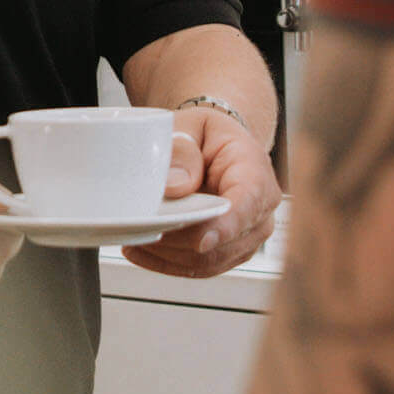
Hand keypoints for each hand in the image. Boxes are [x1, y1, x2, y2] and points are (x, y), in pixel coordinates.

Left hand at [122, 109, 279, 276]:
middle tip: (142, 229)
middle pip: (224, 240)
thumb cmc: (207, 135)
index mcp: (255, 171)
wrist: (218, 147)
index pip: (248, 202)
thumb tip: (176, 186)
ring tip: (134, 238)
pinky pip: (200, 267)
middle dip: (179, 240)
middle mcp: (260, 209)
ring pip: (209, 260)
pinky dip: (167, 263)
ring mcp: (247, 235)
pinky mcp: (229, 251)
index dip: (225, 225)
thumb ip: (182, 150)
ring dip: (169, 255)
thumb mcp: (191, 125)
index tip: (200, 240)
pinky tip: (142, 252)